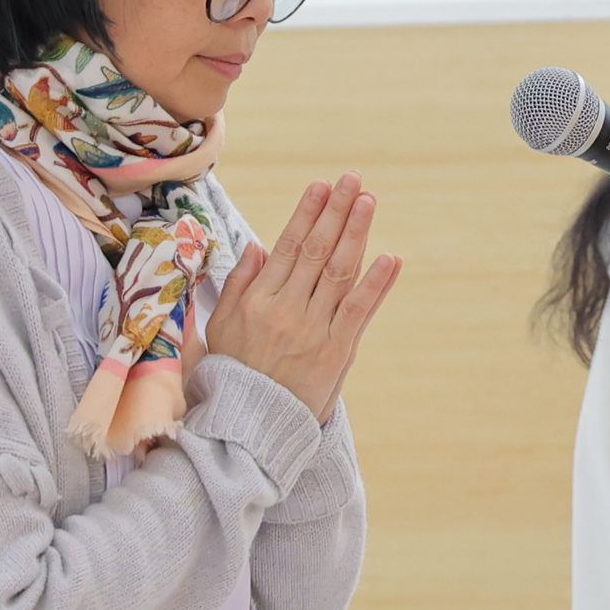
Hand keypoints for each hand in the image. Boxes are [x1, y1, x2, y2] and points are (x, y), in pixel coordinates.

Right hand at [207, 173, 401, 423]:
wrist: (249, 430)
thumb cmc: (232, 376)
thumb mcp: (219, 328)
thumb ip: (238, 285)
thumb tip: (258, 245)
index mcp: (257, 301)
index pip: (287, 247)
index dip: (307, 213)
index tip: (321, 185)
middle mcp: (286, 311)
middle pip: (317, 252)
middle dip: (335, 211)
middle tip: (352, 179)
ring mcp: (313, 331)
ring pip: (339, 273)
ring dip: (356, 234)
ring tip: (368, 202)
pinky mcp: (335, 354)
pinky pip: (358, 312)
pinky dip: (375, 285)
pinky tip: (390, 258)